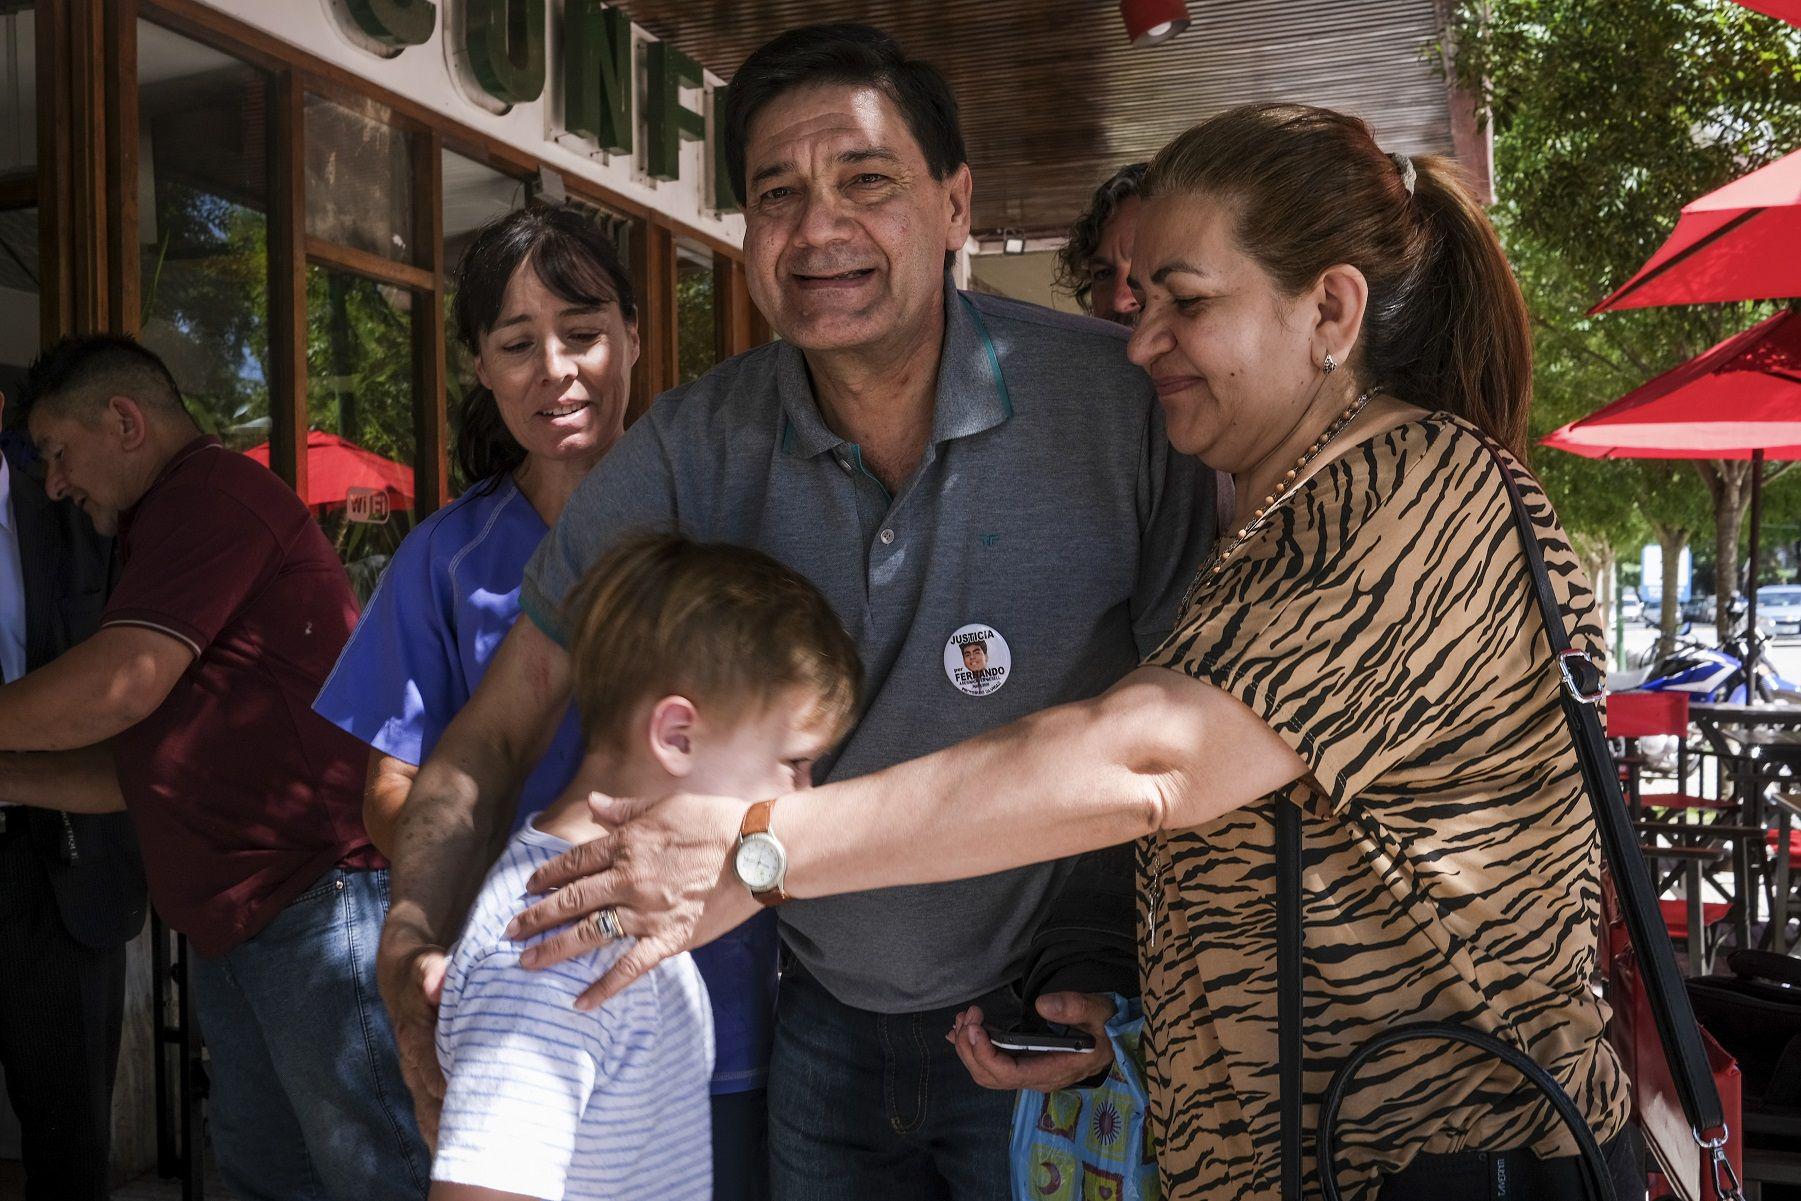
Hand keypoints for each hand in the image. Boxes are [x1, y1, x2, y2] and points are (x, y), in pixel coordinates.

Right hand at [376, 920, 448, 1150]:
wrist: (405, 976)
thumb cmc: (423, 970)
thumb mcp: (426, 964)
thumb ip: (430, 973)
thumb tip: (435, 982)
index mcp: (414, 1037)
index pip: (430, 1069)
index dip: (447, 1091)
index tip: (469, 1112)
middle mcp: (413, 1062)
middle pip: (429, 1103)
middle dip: (448, 1130)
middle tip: (473, 1154)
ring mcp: (419, 1075)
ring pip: (430, 1113)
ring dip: (446, 1138)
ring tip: (470, 1166)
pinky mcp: (427, 1080)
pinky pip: (435, 1111)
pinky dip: (446, 1132)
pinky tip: (464, 1153)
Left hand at [505, 789, 754, 1008]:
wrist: (758, 850)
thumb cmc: (716, 820)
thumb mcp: (666, 804)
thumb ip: (626, 809)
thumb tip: (595, 803)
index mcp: (627, 844)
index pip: (574, 862)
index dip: (547, 876)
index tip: (528, 887)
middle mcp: (628, 880)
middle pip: (571, 900)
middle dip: (536, 916)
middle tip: (509, 931)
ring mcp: (646, 913)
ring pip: (588, 934)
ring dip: (553, 949)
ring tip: (525, 962)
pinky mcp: (668, 939)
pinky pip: (629, 967)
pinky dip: (604, 987)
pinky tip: (580, 1002)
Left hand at [948, 992, 1116, 1092]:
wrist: (1114, 1038)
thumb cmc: (1106, 1026)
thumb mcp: (1098, 1012)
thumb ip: (1074, 1008)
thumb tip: (1043, 1005)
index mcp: (1054, 1070)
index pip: (1011, 1074)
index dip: (986, 1055)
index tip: (975, 1028)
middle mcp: (1037, 1078)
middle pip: (991, 1077)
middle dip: (970, 1048)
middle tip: (968, 1017)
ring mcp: (1029, 1073)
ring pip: (987, 1073)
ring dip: (968, 1048)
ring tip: (964, 1019)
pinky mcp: (1024, 1064)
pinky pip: (992, 1066)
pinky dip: (973, 1049)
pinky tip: (961, 1033)